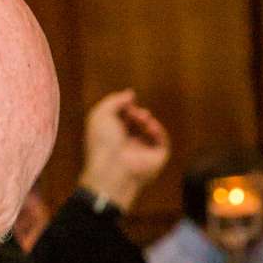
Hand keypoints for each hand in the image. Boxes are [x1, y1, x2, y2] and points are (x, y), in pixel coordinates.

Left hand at [78, 88, 169, 212]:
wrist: (112, 169)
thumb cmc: (102, 144)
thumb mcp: (100, 115)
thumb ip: (114, 100)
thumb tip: (130, 94)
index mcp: (111, 139)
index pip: (122, 120)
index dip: (126, 108)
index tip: (128, 101)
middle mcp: (126, 147)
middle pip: (137, 125)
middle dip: (138, 114)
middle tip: (135, 112)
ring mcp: (142, 154)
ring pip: (150, 132)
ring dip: (148, 120)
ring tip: (142, 117)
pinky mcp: (156, 160)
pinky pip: (162, 142)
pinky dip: (159, 130)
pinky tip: (150, 126)